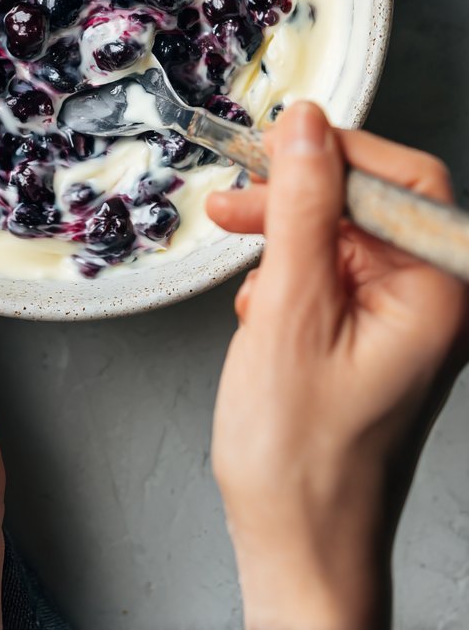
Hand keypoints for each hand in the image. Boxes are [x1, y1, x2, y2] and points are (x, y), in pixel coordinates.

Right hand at [206, 101, 467, 629]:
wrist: (299, 548)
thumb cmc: (304, 459)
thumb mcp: (290, 311)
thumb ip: (301, 209)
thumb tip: (306, 127)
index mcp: (437, 292)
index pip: (405, 180)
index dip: (341, 152)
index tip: (280, 145)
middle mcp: (431, 302)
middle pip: (368, 205)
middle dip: (298, 201)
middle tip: (237, 205)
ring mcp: (402, 323)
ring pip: (340, 241)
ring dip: (285, 247)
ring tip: (247, 282)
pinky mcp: (372, 340)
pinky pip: (330, 278)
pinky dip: (287, 284)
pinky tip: (260, 317)